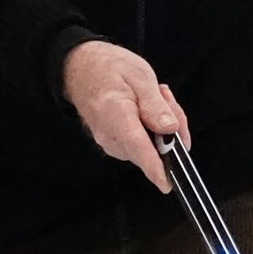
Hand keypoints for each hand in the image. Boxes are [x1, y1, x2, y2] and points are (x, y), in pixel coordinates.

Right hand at [62, 40, 190, 192]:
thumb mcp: (140, 76)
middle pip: (154, 149)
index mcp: (117, 117)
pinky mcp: (116, 146)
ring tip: (153, 96)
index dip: (155, 168)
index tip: (166, 184)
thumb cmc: (110, 68)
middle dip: (171, 127)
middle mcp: (112, 137)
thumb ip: (155, 105)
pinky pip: (144, 145)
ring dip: (162, 125)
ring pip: (152, 147)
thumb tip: (170, 129)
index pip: (138, 148)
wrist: (81, 68)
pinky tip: (147, 107)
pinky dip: (152, 129)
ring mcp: (112, 144)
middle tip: (163, 96)